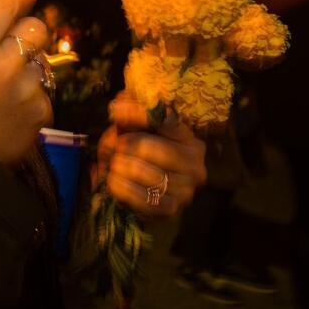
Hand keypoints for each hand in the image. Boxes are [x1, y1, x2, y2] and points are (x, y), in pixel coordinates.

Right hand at [0, 0, 51, 164]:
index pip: (6, 4)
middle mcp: (6, 65)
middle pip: (36, 27)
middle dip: (26, 31)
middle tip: (14, 44)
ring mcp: (28, 89)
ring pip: (41, 61)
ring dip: (26, 69)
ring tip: (5, 88)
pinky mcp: (43, 110)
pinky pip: (43, 90)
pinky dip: (30, 96)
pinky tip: (10, 109)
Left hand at [96, 91, 206, 215]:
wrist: (149, 196)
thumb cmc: (141, 157)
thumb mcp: (136, 132)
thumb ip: (130, 117)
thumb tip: (121, 100)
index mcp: (189, 139)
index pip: (165, 119)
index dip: (138, 113)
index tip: (115, 110)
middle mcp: (194, 164)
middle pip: (150, 147)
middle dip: (124, 145)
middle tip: (114, 147)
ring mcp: (186, 189)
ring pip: (142, 172)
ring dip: (119, 167)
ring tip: (113, 165)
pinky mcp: (172, 209)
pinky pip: (141, 197)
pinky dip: (121, 187)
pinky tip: (114, 181)